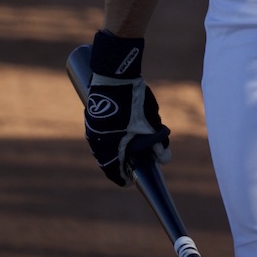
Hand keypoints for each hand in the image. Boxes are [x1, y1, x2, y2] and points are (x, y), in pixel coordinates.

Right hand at [84, 30, 170, 185]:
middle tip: (130, 165)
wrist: (114, 74)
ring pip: (102, 144)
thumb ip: (157, 143)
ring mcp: (91, 126)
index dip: (122, 177)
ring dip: (113, 148)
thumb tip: (166, 160)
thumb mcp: (148, 123)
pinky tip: (120, 129)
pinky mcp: (92, 113)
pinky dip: (109, 136)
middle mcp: (95, 139)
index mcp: (107, 146)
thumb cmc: (132, 101)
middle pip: (107, 159)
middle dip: (119, 163)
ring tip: (127, 148)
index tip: (129, 182)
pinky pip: (100, 131)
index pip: (113, 170)